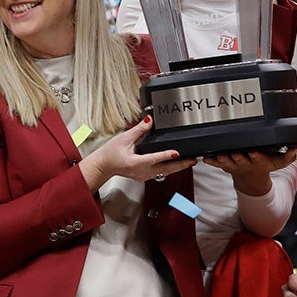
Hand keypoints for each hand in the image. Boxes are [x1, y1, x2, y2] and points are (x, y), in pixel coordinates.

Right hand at [80, 116, 194, 190]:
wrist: (103, 166)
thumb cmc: (110, 154)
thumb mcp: (124, 138)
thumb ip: (138, 129)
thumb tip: (149, 119)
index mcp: (135, 162)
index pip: (154, 158)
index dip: (166, 155)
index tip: (177, 153)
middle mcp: (141, 171)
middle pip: (165, 169)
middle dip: (180, 165)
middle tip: (192, 160)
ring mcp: (143, 176)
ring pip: (164, 173)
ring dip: (177, 168)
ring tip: (189, 162)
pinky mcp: (144, 176)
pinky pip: (160, 174)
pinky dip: (170, 169)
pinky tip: (177, 165)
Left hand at [203, 148, 296, 196]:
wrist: (251, 179)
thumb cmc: (265, 166)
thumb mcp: (278, 163)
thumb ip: (288, 156)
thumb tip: (296, 149)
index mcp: (258, 161)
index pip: (258, 158)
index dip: (256, 156)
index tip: (254, 152)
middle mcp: (245, 162)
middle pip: (240, 159)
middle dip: (237, 157)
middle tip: (234, 153)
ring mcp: (233, 164)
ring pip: (226, 161)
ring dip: (222, 159)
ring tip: (218, 155)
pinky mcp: (224, 164)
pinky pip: (215, 163)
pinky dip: (210, 161)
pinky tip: (204, 157)